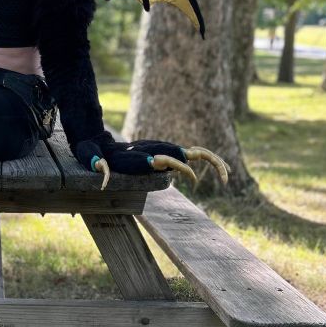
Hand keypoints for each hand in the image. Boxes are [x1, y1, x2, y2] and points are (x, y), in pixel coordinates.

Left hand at [74, 132, 228, 189]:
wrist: (108, 147)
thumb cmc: (103, 155)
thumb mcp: (98, 157)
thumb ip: (98, 163)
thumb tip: (99, 172)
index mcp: (151, 153)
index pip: (172, 159)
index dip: (182, 168)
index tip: (192, 179)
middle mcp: (163, 151)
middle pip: (193, 153)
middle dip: (211, 162)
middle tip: (225, 178)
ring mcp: (169, 152)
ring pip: (198, 154)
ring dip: (215, 163)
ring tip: (228, 177)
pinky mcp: (171, 156)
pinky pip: (195, 158)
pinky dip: (209, 163)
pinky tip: (219, 175)